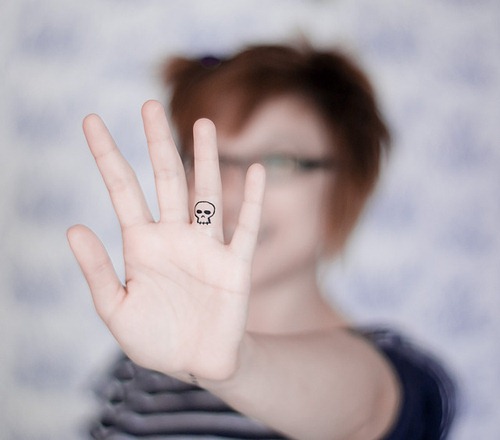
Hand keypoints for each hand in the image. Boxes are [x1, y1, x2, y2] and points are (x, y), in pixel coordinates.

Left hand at [67, 100, 264, 380]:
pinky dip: (250, 200)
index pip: (123, 190)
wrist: (197, 363)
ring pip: (206, 193)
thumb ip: (97, 271)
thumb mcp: (116, 310)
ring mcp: (207, 247)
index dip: (107, 155)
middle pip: (166, 179)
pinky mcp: (235, 265)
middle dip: (157, 142)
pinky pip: (245, 227)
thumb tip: (72, 227)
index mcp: (142, 245)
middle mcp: (174, 236)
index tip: (90, 121)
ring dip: (205, 159)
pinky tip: (255, 170)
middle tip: (148, 104)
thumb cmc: (156, 338)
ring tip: (202, 124)